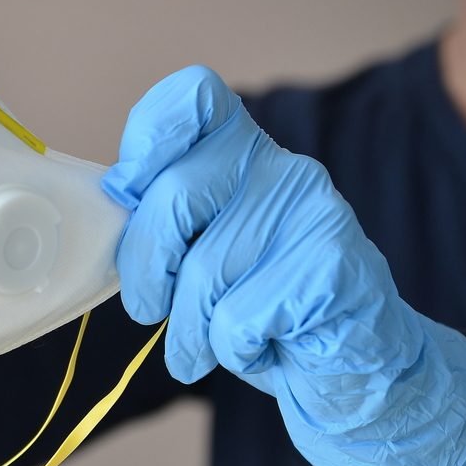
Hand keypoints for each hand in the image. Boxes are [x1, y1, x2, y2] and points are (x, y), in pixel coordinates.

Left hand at [102, 66, 465, 465]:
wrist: (353, 369)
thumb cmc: (259, 309)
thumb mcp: (200, 252)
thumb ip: (163, 219)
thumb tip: (112, 201)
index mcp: (242, 150)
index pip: (193, 97)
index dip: (148, 137)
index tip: (128, 191)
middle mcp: (282, 167)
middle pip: (174, 195)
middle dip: (145, 267)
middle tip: (148, 309)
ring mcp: (314, 212)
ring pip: (203, 271)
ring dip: (188, 330)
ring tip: (206, 347)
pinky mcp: (333, 268)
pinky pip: (237, 318)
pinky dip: (232, 351)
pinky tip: (263, 349)